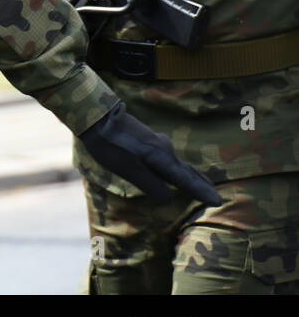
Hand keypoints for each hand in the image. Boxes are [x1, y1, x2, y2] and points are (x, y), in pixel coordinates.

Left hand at [79, 102, 223, 204]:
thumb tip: (170, 197)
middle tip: (217, 196)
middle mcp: (165, 150)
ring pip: (179, 164)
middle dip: (201, 184)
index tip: (217, 201)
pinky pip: (170, 159)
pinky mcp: (149, 141)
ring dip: (192, 176)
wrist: (98, 115)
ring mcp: (158, 144)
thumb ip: (149, 183)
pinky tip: (176, 170)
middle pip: (187, 171)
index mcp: (162, 158)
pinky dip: (179, 168)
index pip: (186, 180)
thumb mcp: (127, 168)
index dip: (200, 192)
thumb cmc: (110, 144)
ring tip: (203, 185)